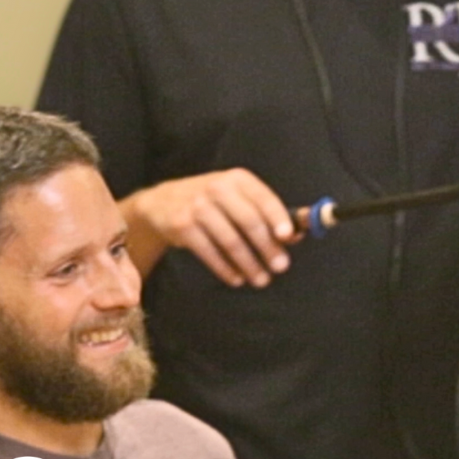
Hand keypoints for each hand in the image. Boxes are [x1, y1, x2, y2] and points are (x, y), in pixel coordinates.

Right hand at [123, 169, 297, 287]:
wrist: (162, 202)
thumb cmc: (211, 201)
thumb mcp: (236, 197)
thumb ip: (265, 213)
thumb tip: (296, 236)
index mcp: (237, 179)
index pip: (263, 197)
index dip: (278, 216)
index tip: (289, 236)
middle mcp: (217, 188)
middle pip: (249, 221)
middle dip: (267, 247)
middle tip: (281, 266)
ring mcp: (197, 206)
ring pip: (230, 240)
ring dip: (249, 264)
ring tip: (262, 279)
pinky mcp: (182, 226)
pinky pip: (209, 252)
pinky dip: (225, 269)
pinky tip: (237, 279)